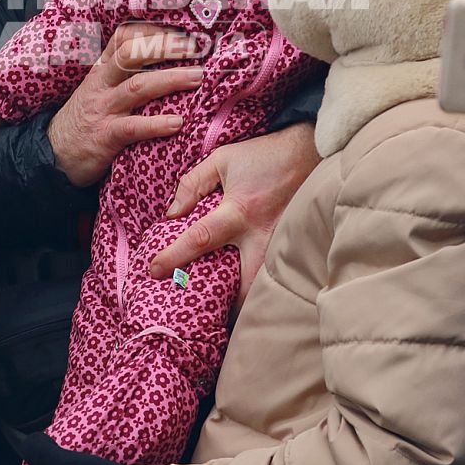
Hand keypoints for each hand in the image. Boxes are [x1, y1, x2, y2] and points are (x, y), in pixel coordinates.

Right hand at [46, 24, 205, 187]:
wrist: (52, 154)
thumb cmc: (84, 120)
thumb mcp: (97, 89)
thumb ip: (123, 75)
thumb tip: (166, 63)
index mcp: (101, 70)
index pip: (123, 37)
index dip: (152, 30)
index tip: (180, 30)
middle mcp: (102, 84)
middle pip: (131, 54)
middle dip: (165, 47)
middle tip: (196, 48)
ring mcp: (103, 109)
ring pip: (137, 86)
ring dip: (170, 79)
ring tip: (197, 78)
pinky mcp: (104, 137)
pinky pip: (132, 127)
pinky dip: (156, 124)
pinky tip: (177, 123)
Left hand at [150, 123, 320, 301]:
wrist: (310, 152)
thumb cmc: (262, 156)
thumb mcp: (221, 160)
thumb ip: (192, 184)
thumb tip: (172, 214)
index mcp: (238, 210)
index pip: (200, 239)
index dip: (175, 257)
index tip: (155, 271)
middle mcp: (260, 234)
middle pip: (242, 283)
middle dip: (223, 303)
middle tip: (201, 312)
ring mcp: (280, 244)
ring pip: (263, 286)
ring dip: (245, 302)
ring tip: (224, 312)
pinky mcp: (292, 246)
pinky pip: (275, 275)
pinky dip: (260, 288)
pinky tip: (246, 296)